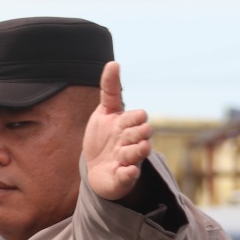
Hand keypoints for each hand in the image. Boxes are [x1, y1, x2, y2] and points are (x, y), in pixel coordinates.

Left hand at [83, 61, 153, 200]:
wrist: (97, 170)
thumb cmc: (102, 138)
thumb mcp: (103, 112)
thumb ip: (110, 89)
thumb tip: (114, 62)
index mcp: (127, 125)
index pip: (138, 116)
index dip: (134, 116)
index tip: (129, 117)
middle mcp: (132, 141)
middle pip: (143, 131)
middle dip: (134, 132)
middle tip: (123, 137)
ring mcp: (130, 159)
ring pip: (140, 151)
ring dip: (133, 151)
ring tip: (122, 154)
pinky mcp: (124, 177)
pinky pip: (130, 175)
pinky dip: (129, 172)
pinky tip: (125, 169)